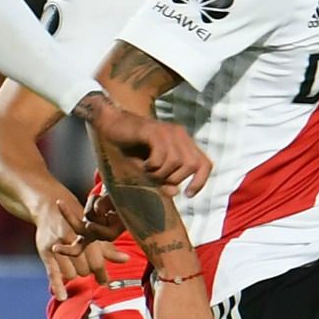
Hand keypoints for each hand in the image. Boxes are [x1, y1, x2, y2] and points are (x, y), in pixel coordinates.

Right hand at [35, 196, 129, 297]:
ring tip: (72, 264)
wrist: (50, 207)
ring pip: (71, 274)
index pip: (97, 262)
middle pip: (85, 270)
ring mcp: (58, 246)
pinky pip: (53, 273)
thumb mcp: (93, 232)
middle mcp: (73, 240)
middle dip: (86, 271)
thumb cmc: (76, 222)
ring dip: (73, 274)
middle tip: (84, 264)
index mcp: (87, 235)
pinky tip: (62, 297)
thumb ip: (109, 249)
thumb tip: (126, 260)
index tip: (106, 284)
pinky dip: (58, 286)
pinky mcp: (45, 251)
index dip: (102, 275)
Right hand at [91, 106, 212, 195]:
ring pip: (177, 162)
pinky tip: (143, 164)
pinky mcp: (154, 131)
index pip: (205, 164)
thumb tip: (176, 192)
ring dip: (160, 173)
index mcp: (184, 143)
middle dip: (175, 178)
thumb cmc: (132, 147)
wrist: (112, 124)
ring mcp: (168, 131)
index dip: (200, 181)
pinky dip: (152, 166)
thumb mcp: (149, 170)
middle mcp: (180, 135)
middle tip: (157, 178)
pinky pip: (161, 156)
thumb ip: (163, 181)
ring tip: (147, 170)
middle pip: (192, 165)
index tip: (188, 195)